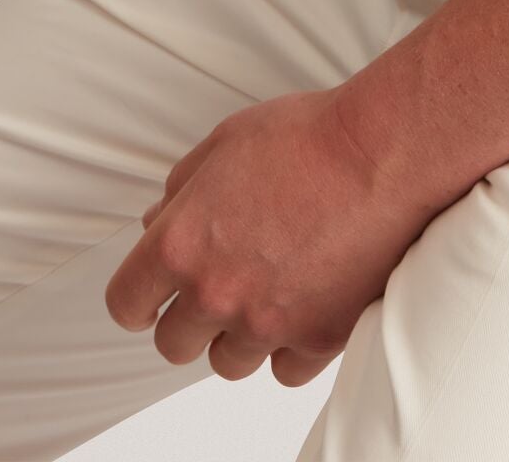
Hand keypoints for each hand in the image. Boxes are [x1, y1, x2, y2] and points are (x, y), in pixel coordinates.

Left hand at [103, 85, 440, 386]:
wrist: (382, 152)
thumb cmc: (311, 137)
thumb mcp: (226, 141)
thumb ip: (181, 188)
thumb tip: (159, 220)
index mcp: (182, 243)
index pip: (126, 303)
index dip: (138, 299)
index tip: (150, 299)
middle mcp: (216, 293)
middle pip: (174, 345)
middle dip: (189, 319)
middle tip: (216, 290)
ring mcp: (266, 323)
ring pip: (227, 364)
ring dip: (238, 336)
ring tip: (265, 295)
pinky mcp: (316, 339)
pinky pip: (284, 371)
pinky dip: (289, 349)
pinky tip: (301, 311)